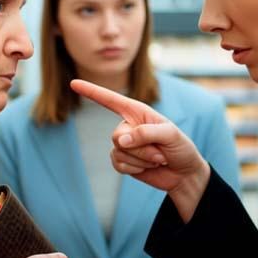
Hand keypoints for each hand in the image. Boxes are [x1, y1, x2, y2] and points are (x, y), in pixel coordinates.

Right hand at [70, 79, 209, 221]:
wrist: (184, 174)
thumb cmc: (181, 148)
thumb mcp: (170, 135)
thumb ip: (146, 133)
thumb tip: (119, 141)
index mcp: (138, 112)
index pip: (110, 100)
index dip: (91, 91)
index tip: (73, 83)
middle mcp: (128, 126)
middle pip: (116, 135)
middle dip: (141, 148)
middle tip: (161, 152)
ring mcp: (124, 144)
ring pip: (119, 152)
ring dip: (142, 160)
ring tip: (158, 159)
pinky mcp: (123, 161)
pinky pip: (118, 165)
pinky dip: (136, 169)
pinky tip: (148, 167)